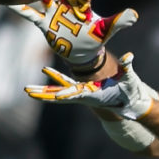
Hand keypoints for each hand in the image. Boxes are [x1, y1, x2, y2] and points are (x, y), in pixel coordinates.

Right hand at [10, 0, 138, 68]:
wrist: (81, 52)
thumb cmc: (94, 39)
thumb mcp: (106, 31)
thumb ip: (118, 23)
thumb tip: (135, 15)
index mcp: (84, 6)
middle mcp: (68, 5)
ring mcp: (55, 13)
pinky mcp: (45, 24)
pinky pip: (31, 15)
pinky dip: (22, 9)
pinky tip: (9, 1)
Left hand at [25, 52, 157, 118]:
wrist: (131, 102)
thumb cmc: (131, 92)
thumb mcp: (130, 80)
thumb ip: (128, 68)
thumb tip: (129, 56)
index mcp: (94, 94)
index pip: (77, 94)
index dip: (66, 94)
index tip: (54, 95)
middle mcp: (84, 95)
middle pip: (59, 96)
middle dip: (44, 94)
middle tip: (28, 91)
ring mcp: (82, 92)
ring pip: (58, 91)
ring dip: (43, 89)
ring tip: (27, 89)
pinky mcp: (83, 88)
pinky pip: (65, 83)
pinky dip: (55, 78)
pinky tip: (45, 71)